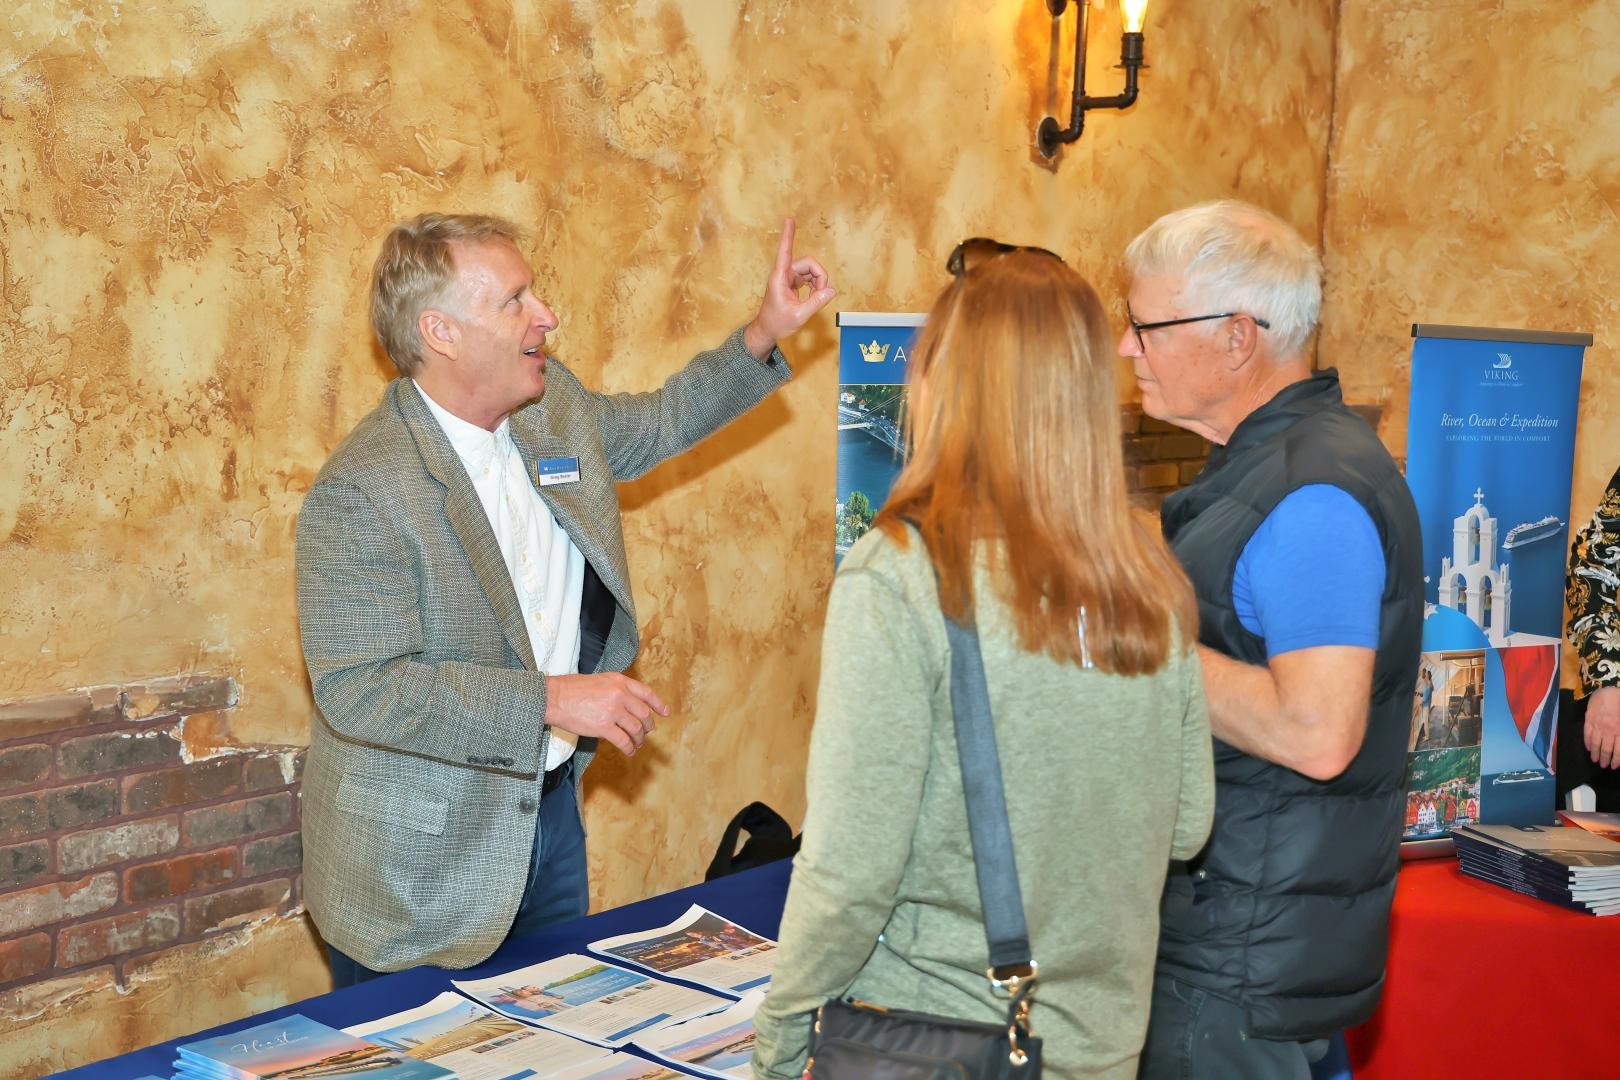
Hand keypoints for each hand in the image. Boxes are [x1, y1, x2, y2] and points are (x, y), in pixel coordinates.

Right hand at [545, 673, 669, 755]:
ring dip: (639, 739)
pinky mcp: (604, 727)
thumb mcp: (599, 680)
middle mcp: (620, 694)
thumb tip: (627, 704)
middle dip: (648, 726)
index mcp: (619, 681)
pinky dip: (629, 748)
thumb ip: (615, 689)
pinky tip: (629, 752)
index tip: (665, 712)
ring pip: (636, 729)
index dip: (658, 704)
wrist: (554, 697)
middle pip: (644, 713)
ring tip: (637, 744)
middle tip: (646, 732)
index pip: (646, 693)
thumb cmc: (571, 689)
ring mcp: (613, 711)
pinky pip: (624, 741)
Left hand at [743, 216, 835, 358]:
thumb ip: (816, 302)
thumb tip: (831, 291)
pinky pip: (808, 276)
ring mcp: (787, 277)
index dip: (788, 236)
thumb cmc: (778, 324)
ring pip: (809, 269)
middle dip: (819, 276)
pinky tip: (814, 295)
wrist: (767, 330)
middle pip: (808, 263)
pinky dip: (815, 284)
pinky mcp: (791, 282)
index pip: (785, 252)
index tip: (788, 219)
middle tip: (822, 294)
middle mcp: (783, 274)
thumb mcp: (799, 315)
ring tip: (817, 297)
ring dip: (818, 281)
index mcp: (780, 278)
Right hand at [1587, 686, 1619, 769]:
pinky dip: (1587, 742)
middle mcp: (1608, 730)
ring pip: (1595, 743)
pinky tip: (1588, 748)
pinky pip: (1587, 734)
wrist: (1609, 690)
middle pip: (1606, 748)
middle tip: (1604, 766)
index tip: (1614, 766)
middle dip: (1605, 759)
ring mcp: (1597, 725)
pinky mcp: (1589, 720)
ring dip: (1595, 753)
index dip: (1616, 759)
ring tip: (1595, 760)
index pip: (1618, 750)